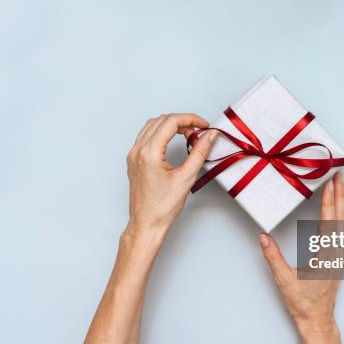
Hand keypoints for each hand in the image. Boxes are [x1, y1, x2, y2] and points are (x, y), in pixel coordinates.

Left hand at [125, 113, 217, 232]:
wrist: (146, 224)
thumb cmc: (162, 207)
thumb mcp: (186, 178)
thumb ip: (200, 152)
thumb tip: (210, 136)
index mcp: (149, 153)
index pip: (171, 122)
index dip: (191, 119)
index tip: (204, 126)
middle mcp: (137, 151)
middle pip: (161, 120)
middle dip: (182, 122)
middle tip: (198, 133)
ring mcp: (133, 155)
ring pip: (152, 125)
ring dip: (171, 125)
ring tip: (188, 136)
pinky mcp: (133, 160)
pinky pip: (146, 136)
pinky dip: (161, 133)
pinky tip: (173, 142)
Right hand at [259, 172, 343, 343]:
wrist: (317, 319)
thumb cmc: (302, 302)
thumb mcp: (283, 279)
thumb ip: (273, 256)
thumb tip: (263, 237)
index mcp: (325, 257)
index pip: (330, 223)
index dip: (330, 202)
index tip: (331, 184)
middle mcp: (337, 254)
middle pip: (343, 219)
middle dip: (342, 196)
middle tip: (340, 177)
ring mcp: (342, 257)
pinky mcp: (341, 260)